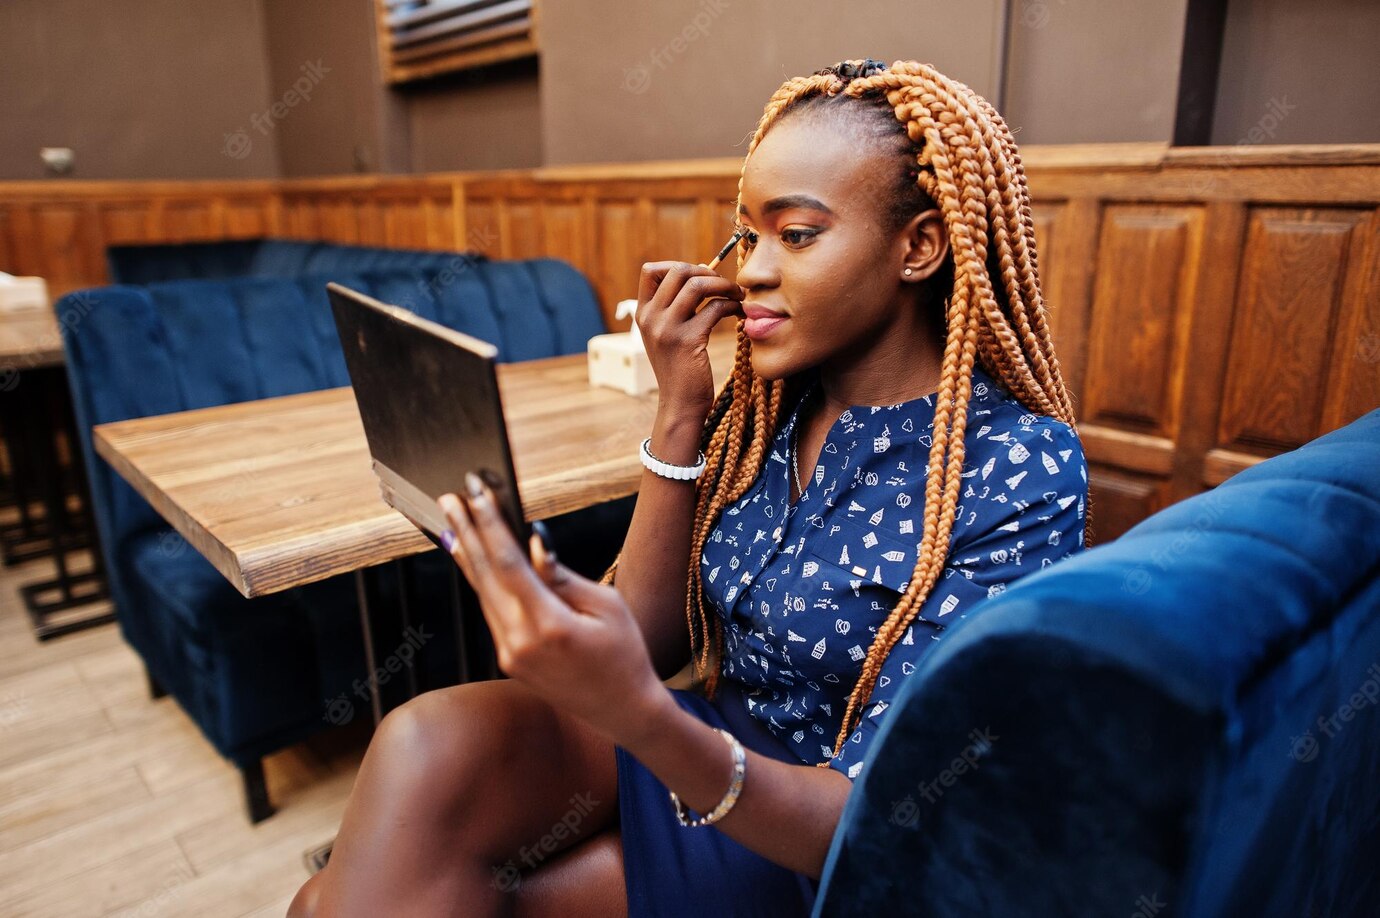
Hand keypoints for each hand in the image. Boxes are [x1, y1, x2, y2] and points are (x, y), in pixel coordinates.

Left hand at [437, 473, 670, 744]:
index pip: (508, 564)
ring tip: (454, 520)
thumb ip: (562, 576)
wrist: (622, 710)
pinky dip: (481, 581)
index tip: (476, 494)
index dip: (490, 525)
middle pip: (485, 576)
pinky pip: (491, 611)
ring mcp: (510, 655)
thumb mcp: (607, 605)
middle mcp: (519, 642)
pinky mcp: (509, 660)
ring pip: (483, 594)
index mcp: (548, 626)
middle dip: (466, 532)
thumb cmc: (625, 653)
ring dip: (468, 555)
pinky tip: (472, 559)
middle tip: (449, 497)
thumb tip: (531, 543)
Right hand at [636, 261, 744, 417]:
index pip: (651, 270)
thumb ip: (674, 308)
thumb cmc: (680, 369)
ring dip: (723, 284)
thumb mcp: (667, 336)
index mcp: (643, 314)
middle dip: (706, 271)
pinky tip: (739, 312)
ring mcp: (667, 329)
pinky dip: (731, 305)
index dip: (677, 265)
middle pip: (677, 271)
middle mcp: (651, 318)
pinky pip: (714, 308)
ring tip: (737, 294)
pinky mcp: (688, 341)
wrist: (680, 404)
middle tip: (724, 285)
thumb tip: (700, 274)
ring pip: (697, 284)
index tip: (699, 276)